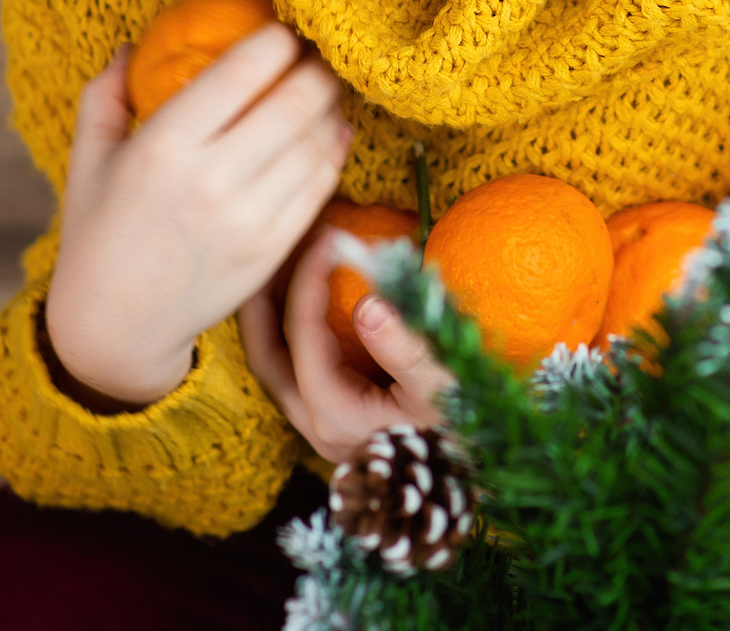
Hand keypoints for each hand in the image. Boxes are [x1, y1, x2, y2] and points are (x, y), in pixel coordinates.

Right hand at [44, 27, 352, 407]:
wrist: (115, 326)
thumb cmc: (97, 233)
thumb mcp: (88, 160)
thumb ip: (105, 96)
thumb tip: (131, 46)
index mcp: (163, 145)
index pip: (242, 72)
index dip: (277, 40)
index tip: (284, 29)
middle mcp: (211, 179)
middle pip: (295, 100)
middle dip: (318, 66)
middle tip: (321, 51)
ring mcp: (248, 219)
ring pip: (317, 142)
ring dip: (333, 106)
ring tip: (328, 88)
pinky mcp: (272, 250)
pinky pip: (320, 186)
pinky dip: (335, 151)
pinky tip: (333, 131)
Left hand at [242, 228, 455, 463]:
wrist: (470, 489)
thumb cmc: (466, 436)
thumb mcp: (443, 388)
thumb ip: (406, 347)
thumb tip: (368, 302)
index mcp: (335, 414)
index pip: (303, 336)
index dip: (309, 280)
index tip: (329, 239)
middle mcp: (318, 426)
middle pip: (265, 358)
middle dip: (259, 306)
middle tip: (264, 258)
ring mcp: (325, 430)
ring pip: (278, 370)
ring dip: (275, 323)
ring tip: (281, 277)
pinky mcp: (339, 427)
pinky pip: (300, 377)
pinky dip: (297, 340)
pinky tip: (314, 312)